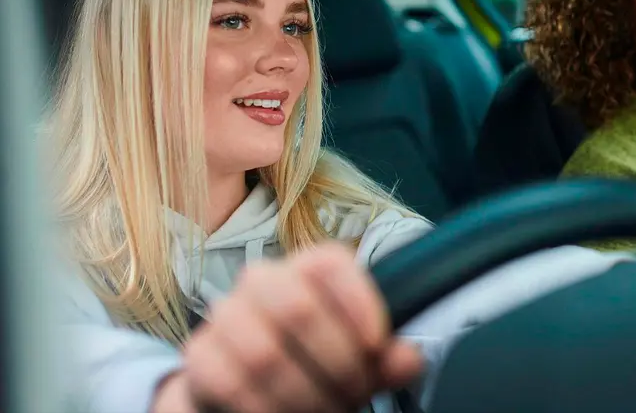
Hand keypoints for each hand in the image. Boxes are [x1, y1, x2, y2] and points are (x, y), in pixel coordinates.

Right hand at [152, 243, 422, 412]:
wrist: (249, 387)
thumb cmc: (313, 364)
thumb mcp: (357, 359)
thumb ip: (386, 358)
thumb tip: (409, 359)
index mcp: (308, 269)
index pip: (329, 264)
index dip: (359, 304)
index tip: (378, 347)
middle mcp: (263, 281)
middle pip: (298, 309)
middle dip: (335, 364)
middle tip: (354, 393)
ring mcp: (226, 315)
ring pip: (265, 354)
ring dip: (302, 396)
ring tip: (324, 412)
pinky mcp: (200, 355)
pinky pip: (230, 384)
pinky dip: (264, 410)